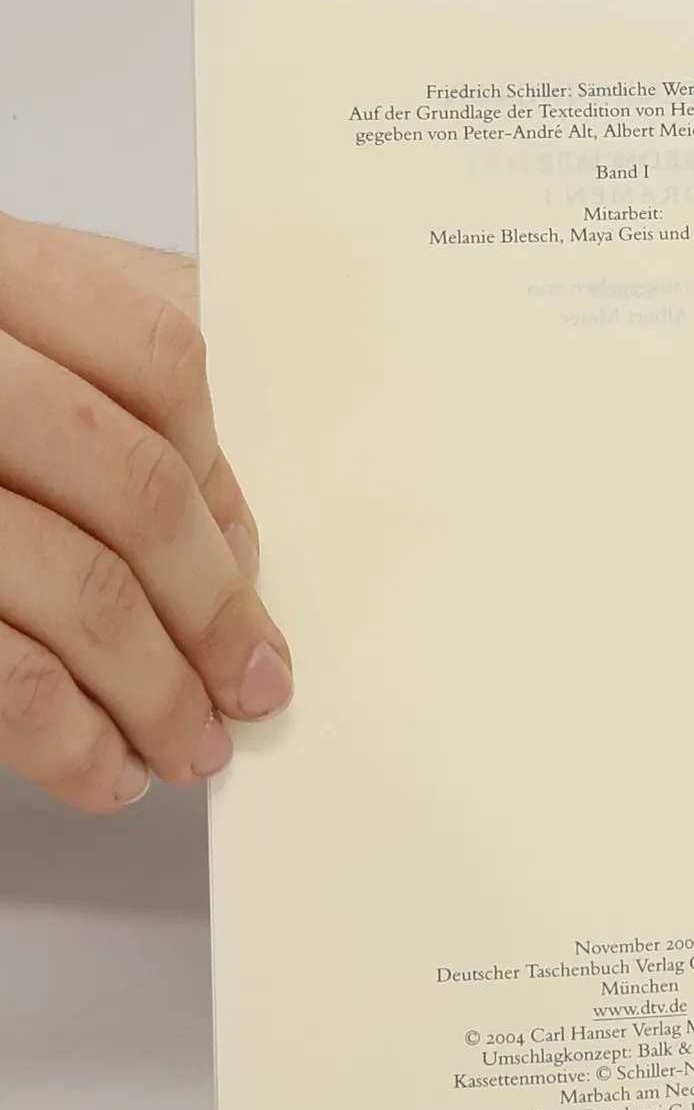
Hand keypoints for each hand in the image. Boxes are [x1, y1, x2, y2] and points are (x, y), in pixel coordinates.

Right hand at [0, 213, 290, 810]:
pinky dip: (70, 738)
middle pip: (130, 488)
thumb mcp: (6, 343)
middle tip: (253, 686)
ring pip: (81, 590)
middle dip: (212, 610)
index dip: (219, 476)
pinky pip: (7, 675)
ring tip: (188, 745)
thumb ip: (104, 399)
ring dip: (156, 693)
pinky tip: (105, 766)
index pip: (156, 363)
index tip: (250, 564)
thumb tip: (228, 545)